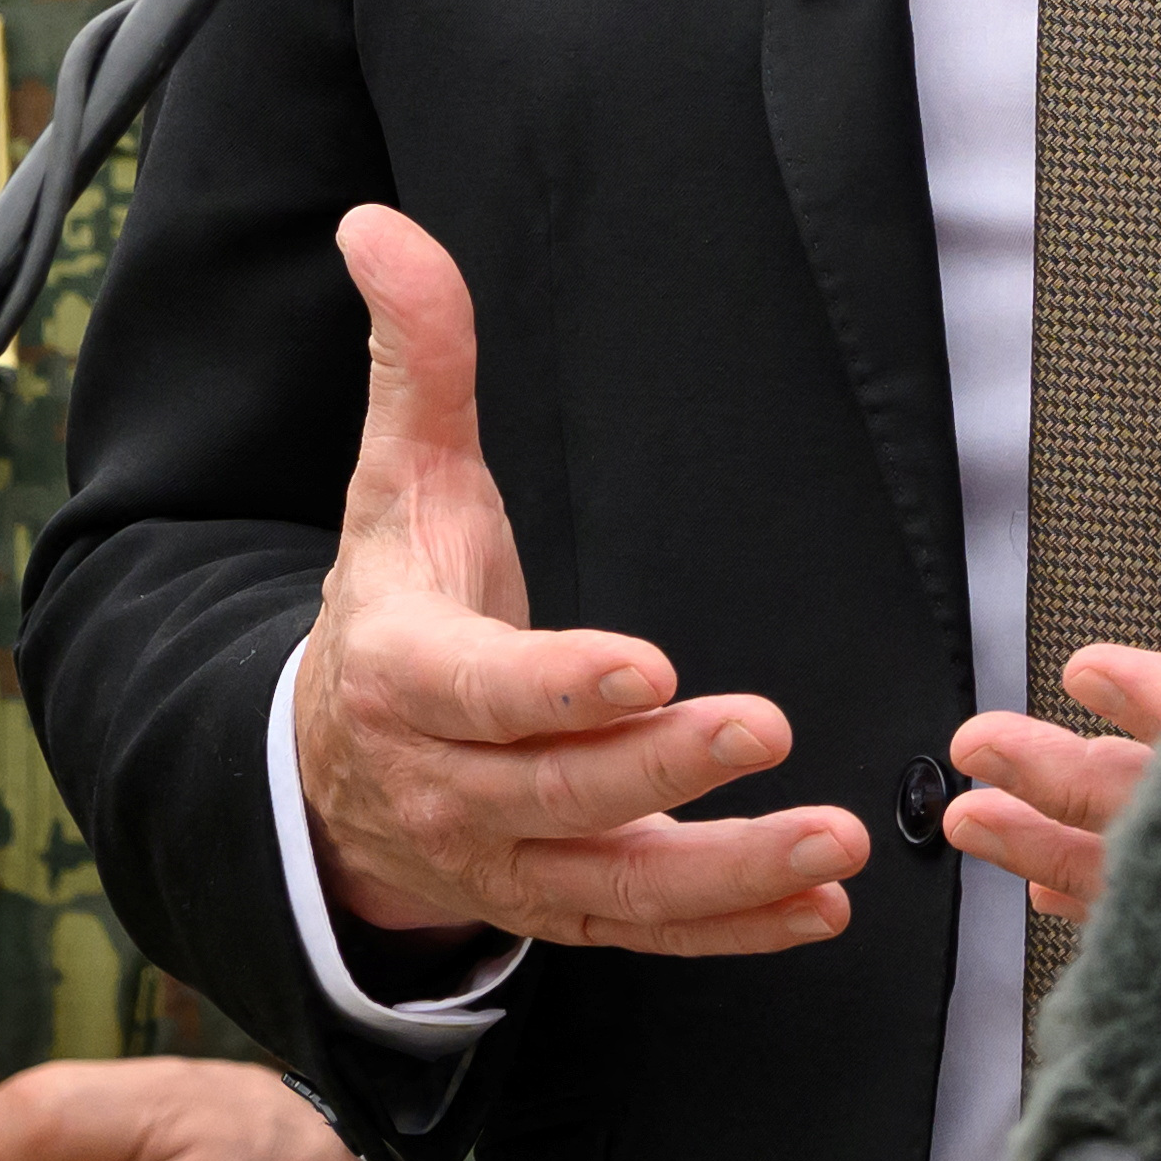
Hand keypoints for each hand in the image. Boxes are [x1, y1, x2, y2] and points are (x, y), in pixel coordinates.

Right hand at [286, 203, 862, 949]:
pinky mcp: (551, 907)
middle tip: (768, 729)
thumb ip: (414, 359)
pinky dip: (729, 930)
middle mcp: (446, 786)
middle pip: (557, 793)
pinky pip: (640, 933)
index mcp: (405, 673)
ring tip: (832, 849)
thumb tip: (379, 227)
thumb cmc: (392, 602)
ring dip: (725, 875)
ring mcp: (499, 863)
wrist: (328, 767)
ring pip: (610, 886)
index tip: (650, 667)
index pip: (483, 690)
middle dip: (663, 768)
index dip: (561, 684)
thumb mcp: (394, 480)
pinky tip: (817, 909)